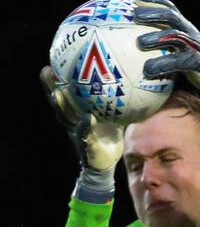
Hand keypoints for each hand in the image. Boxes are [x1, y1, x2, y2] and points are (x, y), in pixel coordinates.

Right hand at [41, 67, 122, 196]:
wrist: (106, 162)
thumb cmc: (108, 136)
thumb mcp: (110, 117)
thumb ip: (111, 102)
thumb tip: (123, 83)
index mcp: (76, 112)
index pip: (64, 93)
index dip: (56, 80)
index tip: (51, 64)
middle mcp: (72, 121)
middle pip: (59, 102)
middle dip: (52, 87)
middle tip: (48, 72)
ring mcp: (77, 132)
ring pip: (65, 116)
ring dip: (61, 105)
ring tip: (57, 93)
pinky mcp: (85, 143)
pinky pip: (84, 132)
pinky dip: (85, 125)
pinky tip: (88, 117)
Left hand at [133, 0, 199, 112]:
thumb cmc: (191, 67)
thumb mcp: (177, 52)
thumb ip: (162, 46)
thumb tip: (133, 45)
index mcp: (185, 28)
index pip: (170, 8)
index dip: (155, 1)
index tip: (136, 0)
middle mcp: (191, 33)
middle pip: (172, 16)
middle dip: (154, 13)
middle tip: (135, 15)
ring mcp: (196, 47)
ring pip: (175, 36)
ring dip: (157, 37)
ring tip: (140, 43)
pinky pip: (180, 61)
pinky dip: (163, 64)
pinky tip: (148, 70)